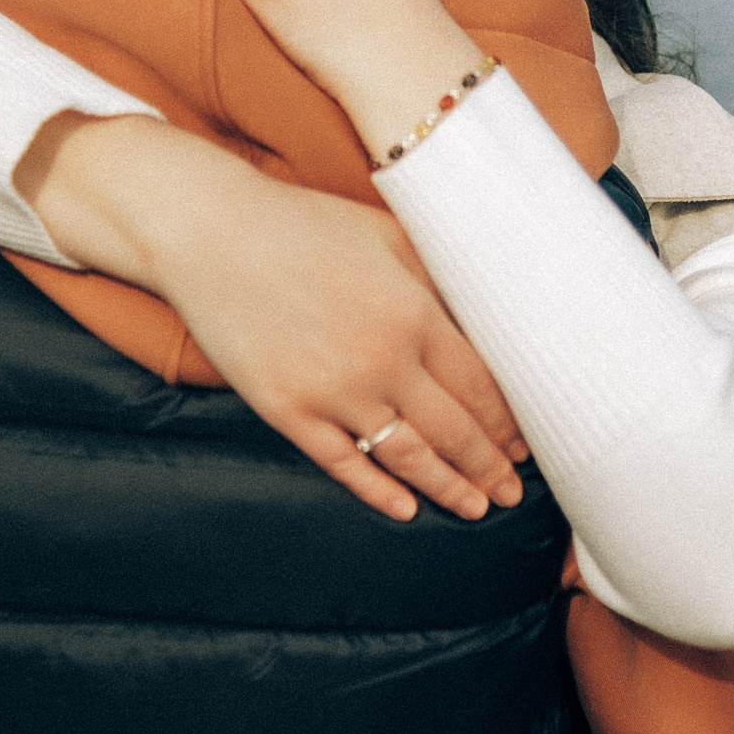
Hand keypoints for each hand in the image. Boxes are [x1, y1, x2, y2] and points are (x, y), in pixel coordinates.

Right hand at [16, 112, 526, 521]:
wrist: (209, 232)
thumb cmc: (303, 225)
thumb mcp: (388, 236)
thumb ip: (439, 279)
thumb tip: (489, 317)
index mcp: (414, 312)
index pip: (481, 385)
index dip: (508, 422)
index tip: (525, 444)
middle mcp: (381, 359)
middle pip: (454, 430)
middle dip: (490, 466)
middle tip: (513, 490)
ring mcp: (332, 391)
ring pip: (408, 457)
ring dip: (449, 487)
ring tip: (477, 507)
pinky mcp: (287, 411)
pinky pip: (344, 465)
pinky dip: (379, 493)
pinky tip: (406, 509)